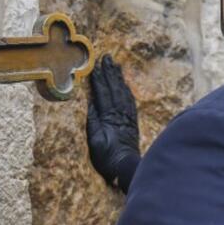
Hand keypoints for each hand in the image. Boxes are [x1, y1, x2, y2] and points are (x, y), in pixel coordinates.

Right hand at [86, 54, 140, 190]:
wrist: (125, 167)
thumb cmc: (106, 157)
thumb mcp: (94, 141)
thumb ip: (93, 121)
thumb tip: (90, 103)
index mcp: (108, 117)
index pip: (103, 93)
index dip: (99, 78)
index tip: (95, 65)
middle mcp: (119, 114)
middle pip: (114, 88)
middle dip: (110, 72)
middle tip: (107, 57)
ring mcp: (127, 117)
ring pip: (123, 92)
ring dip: (119, 77)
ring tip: (115, 64)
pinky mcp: (132, 121)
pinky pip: (130, 101)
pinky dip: (126, 90)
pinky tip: (124, 83)